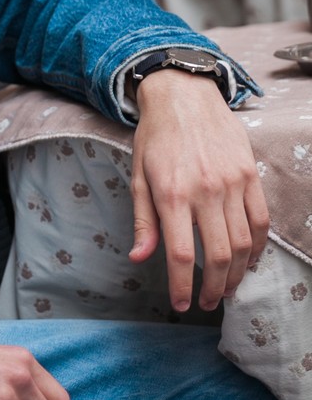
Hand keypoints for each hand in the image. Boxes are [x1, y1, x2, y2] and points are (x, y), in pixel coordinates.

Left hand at [129, 69, 269, 312]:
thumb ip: (143, 221)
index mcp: (171, 194)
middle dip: (213, 288)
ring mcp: (231, 182)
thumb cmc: (155, 137)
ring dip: (237, 273)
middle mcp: (204, 191)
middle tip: (207, 302)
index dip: (183, 287)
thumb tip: (140, 259)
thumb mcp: (138, 176)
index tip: (183, 305)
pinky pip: (261, 220)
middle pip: (218, 255)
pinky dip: (259, 246)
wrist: (183, 95)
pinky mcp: (250, 175)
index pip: (181, 255)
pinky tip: (248, 259)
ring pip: (244, 243)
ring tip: (226, 287)